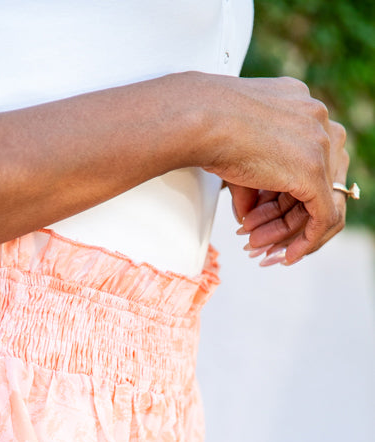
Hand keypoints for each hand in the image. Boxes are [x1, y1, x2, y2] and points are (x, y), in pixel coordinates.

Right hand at [196, 75, 348, 265]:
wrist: (199, 121)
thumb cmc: (206, 128)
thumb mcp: (238, 155)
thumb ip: (252, 184)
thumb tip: (248, 212)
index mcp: (301, 106)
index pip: (307, 161)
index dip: (283, 197)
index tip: (258, 216)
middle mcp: (318, 119)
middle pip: (319, 181)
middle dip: (286, 216)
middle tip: (259, 236)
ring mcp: (321, 143)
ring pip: (322, 201)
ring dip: (288, 230)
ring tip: (260, 246)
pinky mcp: (314, 171)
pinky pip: (323, 216)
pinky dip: (306, 240)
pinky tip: (287, 255)